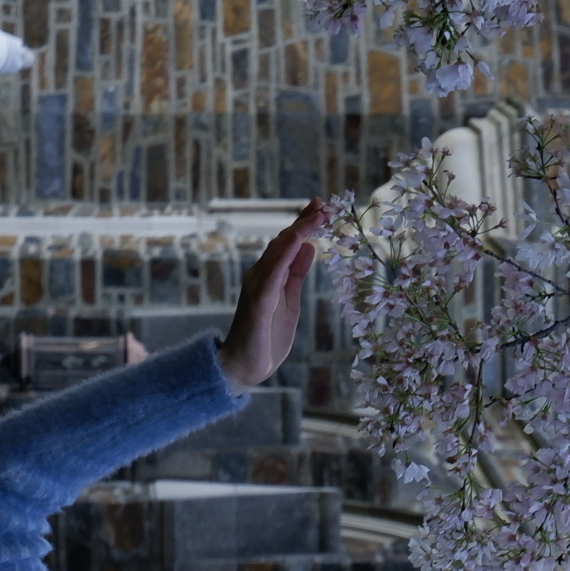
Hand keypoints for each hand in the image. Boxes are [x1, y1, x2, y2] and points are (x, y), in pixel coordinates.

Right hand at [217, 199, 332, 390]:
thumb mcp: (290, 300)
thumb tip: (309, 248)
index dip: (304, 224)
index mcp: (271, 275)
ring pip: (277, 253)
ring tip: (316, 217)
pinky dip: (283, 257)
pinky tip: (296, 242)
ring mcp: (257, 287)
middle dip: (303, 222)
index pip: (288, 244)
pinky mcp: (258, 303)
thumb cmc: (267, 335)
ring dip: (297, 232)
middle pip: (283, 241)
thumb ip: (296, 274)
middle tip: (324, 204)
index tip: (323, 208)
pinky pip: (271, 276)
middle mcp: (261, 275)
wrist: (245, 366)